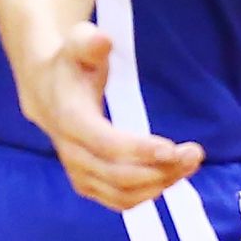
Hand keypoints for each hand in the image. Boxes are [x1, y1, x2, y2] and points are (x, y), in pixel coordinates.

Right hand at [15, 21, 204, 209]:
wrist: (46, 87)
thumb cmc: (70, 62)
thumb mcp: (78, 42)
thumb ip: (90, 42)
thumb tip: (102, 41)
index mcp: (69, 119)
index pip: (103, 143)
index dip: (136, 150)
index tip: (171, 149)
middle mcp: (71, 152)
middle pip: (115, 174)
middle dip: (158, 169)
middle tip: (194, 154)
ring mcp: (78, 170)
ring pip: (119, 193)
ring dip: (158, 183)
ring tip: (190, 164)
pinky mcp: (87, 181)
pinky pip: (116, 199)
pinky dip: (145, 195)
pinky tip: (170, 178)